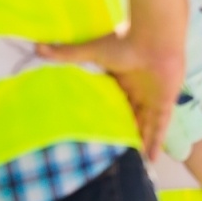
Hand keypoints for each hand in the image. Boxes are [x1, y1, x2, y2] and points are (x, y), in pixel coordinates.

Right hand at [37, 32, 182, 159]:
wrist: (154, 38)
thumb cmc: (125, 42)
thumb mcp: (92, 51)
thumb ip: (66, 53)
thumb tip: (36, 47)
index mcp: (122, 78)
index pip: (115, 101)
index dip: (109, 115)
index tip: (98, 131)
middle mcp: (138, 89)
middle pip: (131, 115)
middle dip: (125, 131)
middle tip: (113, 152)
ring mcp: (153, 97)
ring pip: (146, 125)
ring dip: (140, 141)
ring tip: (131, 163)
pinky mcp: (165, 102)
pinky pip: (161, 127)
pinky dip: (156, 142)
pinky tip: (150, 159)